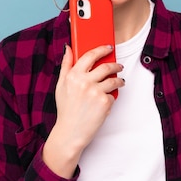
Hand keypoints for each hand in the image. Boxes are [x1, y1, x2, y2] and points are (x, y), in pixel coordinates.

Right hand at [42, 44, 124, 177]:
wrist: (70, 132)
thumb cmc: (66, 109)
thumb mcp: (61, 85)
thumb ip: (65, 65)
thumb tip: (68, 48)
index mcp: (73, 75)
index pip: (90, 56)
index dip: (101, 49)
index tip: (108, 47)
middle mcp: (84, 82)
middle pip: (106, 67)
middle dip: (116, 65)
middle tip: (119, 66)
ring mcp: (95, 92)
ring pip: (114, 80)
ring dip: (119, 80)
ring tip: (120, 82)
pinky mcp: (104, 102)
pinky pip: (113, 95)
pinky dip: (111, 98)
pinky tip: (106, 102)